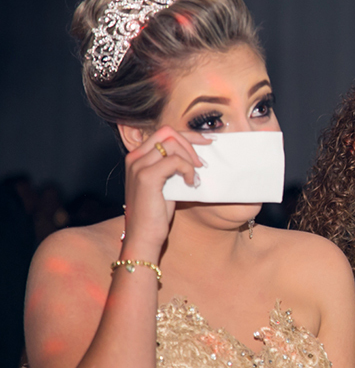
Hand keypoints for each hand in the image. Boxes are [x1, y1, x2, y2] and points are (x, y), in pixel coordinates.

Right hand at [122, 126, 211, 256]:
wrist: (144, 236)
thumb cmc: (155, 213)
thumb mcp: (164, 184)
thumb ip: (171, 167)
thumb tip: (196, 156)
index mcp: (137, 157)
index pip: (164, 133)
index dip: (187, 135)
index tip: (206, 142)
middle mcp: (135, 158)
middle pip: (167, 132)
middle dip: (190, 142)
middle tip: (202, 162)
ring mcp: (138, 166)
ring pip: (172, 144)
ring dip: (190, 158)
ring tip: (195, 176)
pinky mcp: (146, 177)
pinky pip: (175, 161)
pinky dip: (188, 170)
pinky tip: (191, 184)